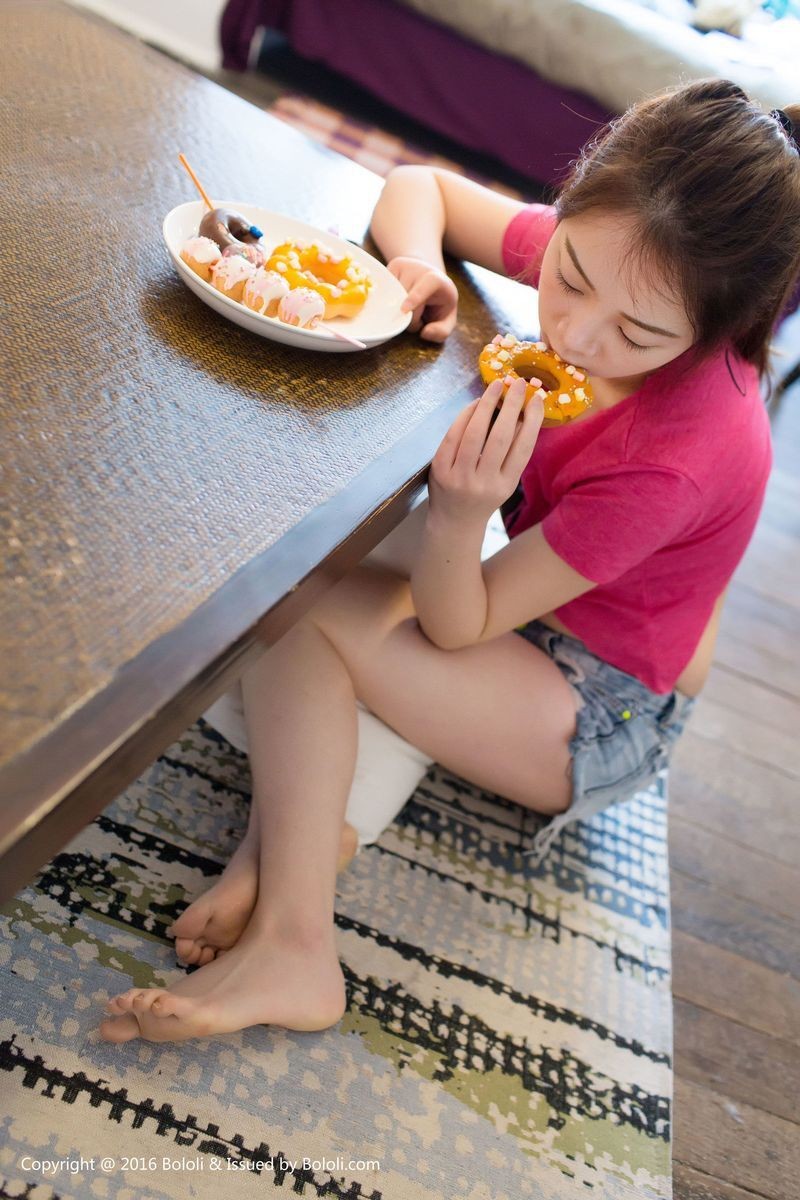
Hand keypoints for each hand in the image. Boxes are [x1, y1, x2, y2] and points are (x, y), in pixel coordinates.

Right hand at [388, 256, 457, 341]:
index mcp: (436, 279)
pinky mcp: (389, 268)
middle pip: (403, 301)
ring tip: (410, 306)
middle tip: (418, 317)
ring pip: (391, 298)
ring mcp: (401, 266)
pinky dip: (389, 302)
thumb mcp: (446, 318)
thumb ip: (441, 331)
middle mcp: (416, 268)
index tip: (404, 310)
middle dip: (408, 318)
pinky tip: (400, 298)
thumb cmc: (439, 301)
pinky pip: (383, 293)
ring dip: (397, 311)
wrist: (429, 277)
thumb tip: (425, 332)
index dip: (414, 299)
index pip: (423, 288)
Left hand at [428, 377, 543, 525]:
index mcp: (505, 486)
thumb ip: (513, 453)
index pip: (522, 448)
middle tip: (518, 383)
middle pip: (499, 437)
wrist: (455, 521)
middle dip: (510, 406)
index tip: (537, 399)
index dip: (532, 421)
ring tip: (496, 387)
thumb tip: (523, 413)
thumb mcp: (505, 482)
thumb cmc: (485, 496)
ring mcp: (459, 477)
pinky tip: (475, 404)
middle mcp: (483, 483)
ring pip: (474, 433)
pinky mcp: (439, 470)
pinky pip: (453, 436)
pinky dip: (465, 416)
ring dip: (486, 405)